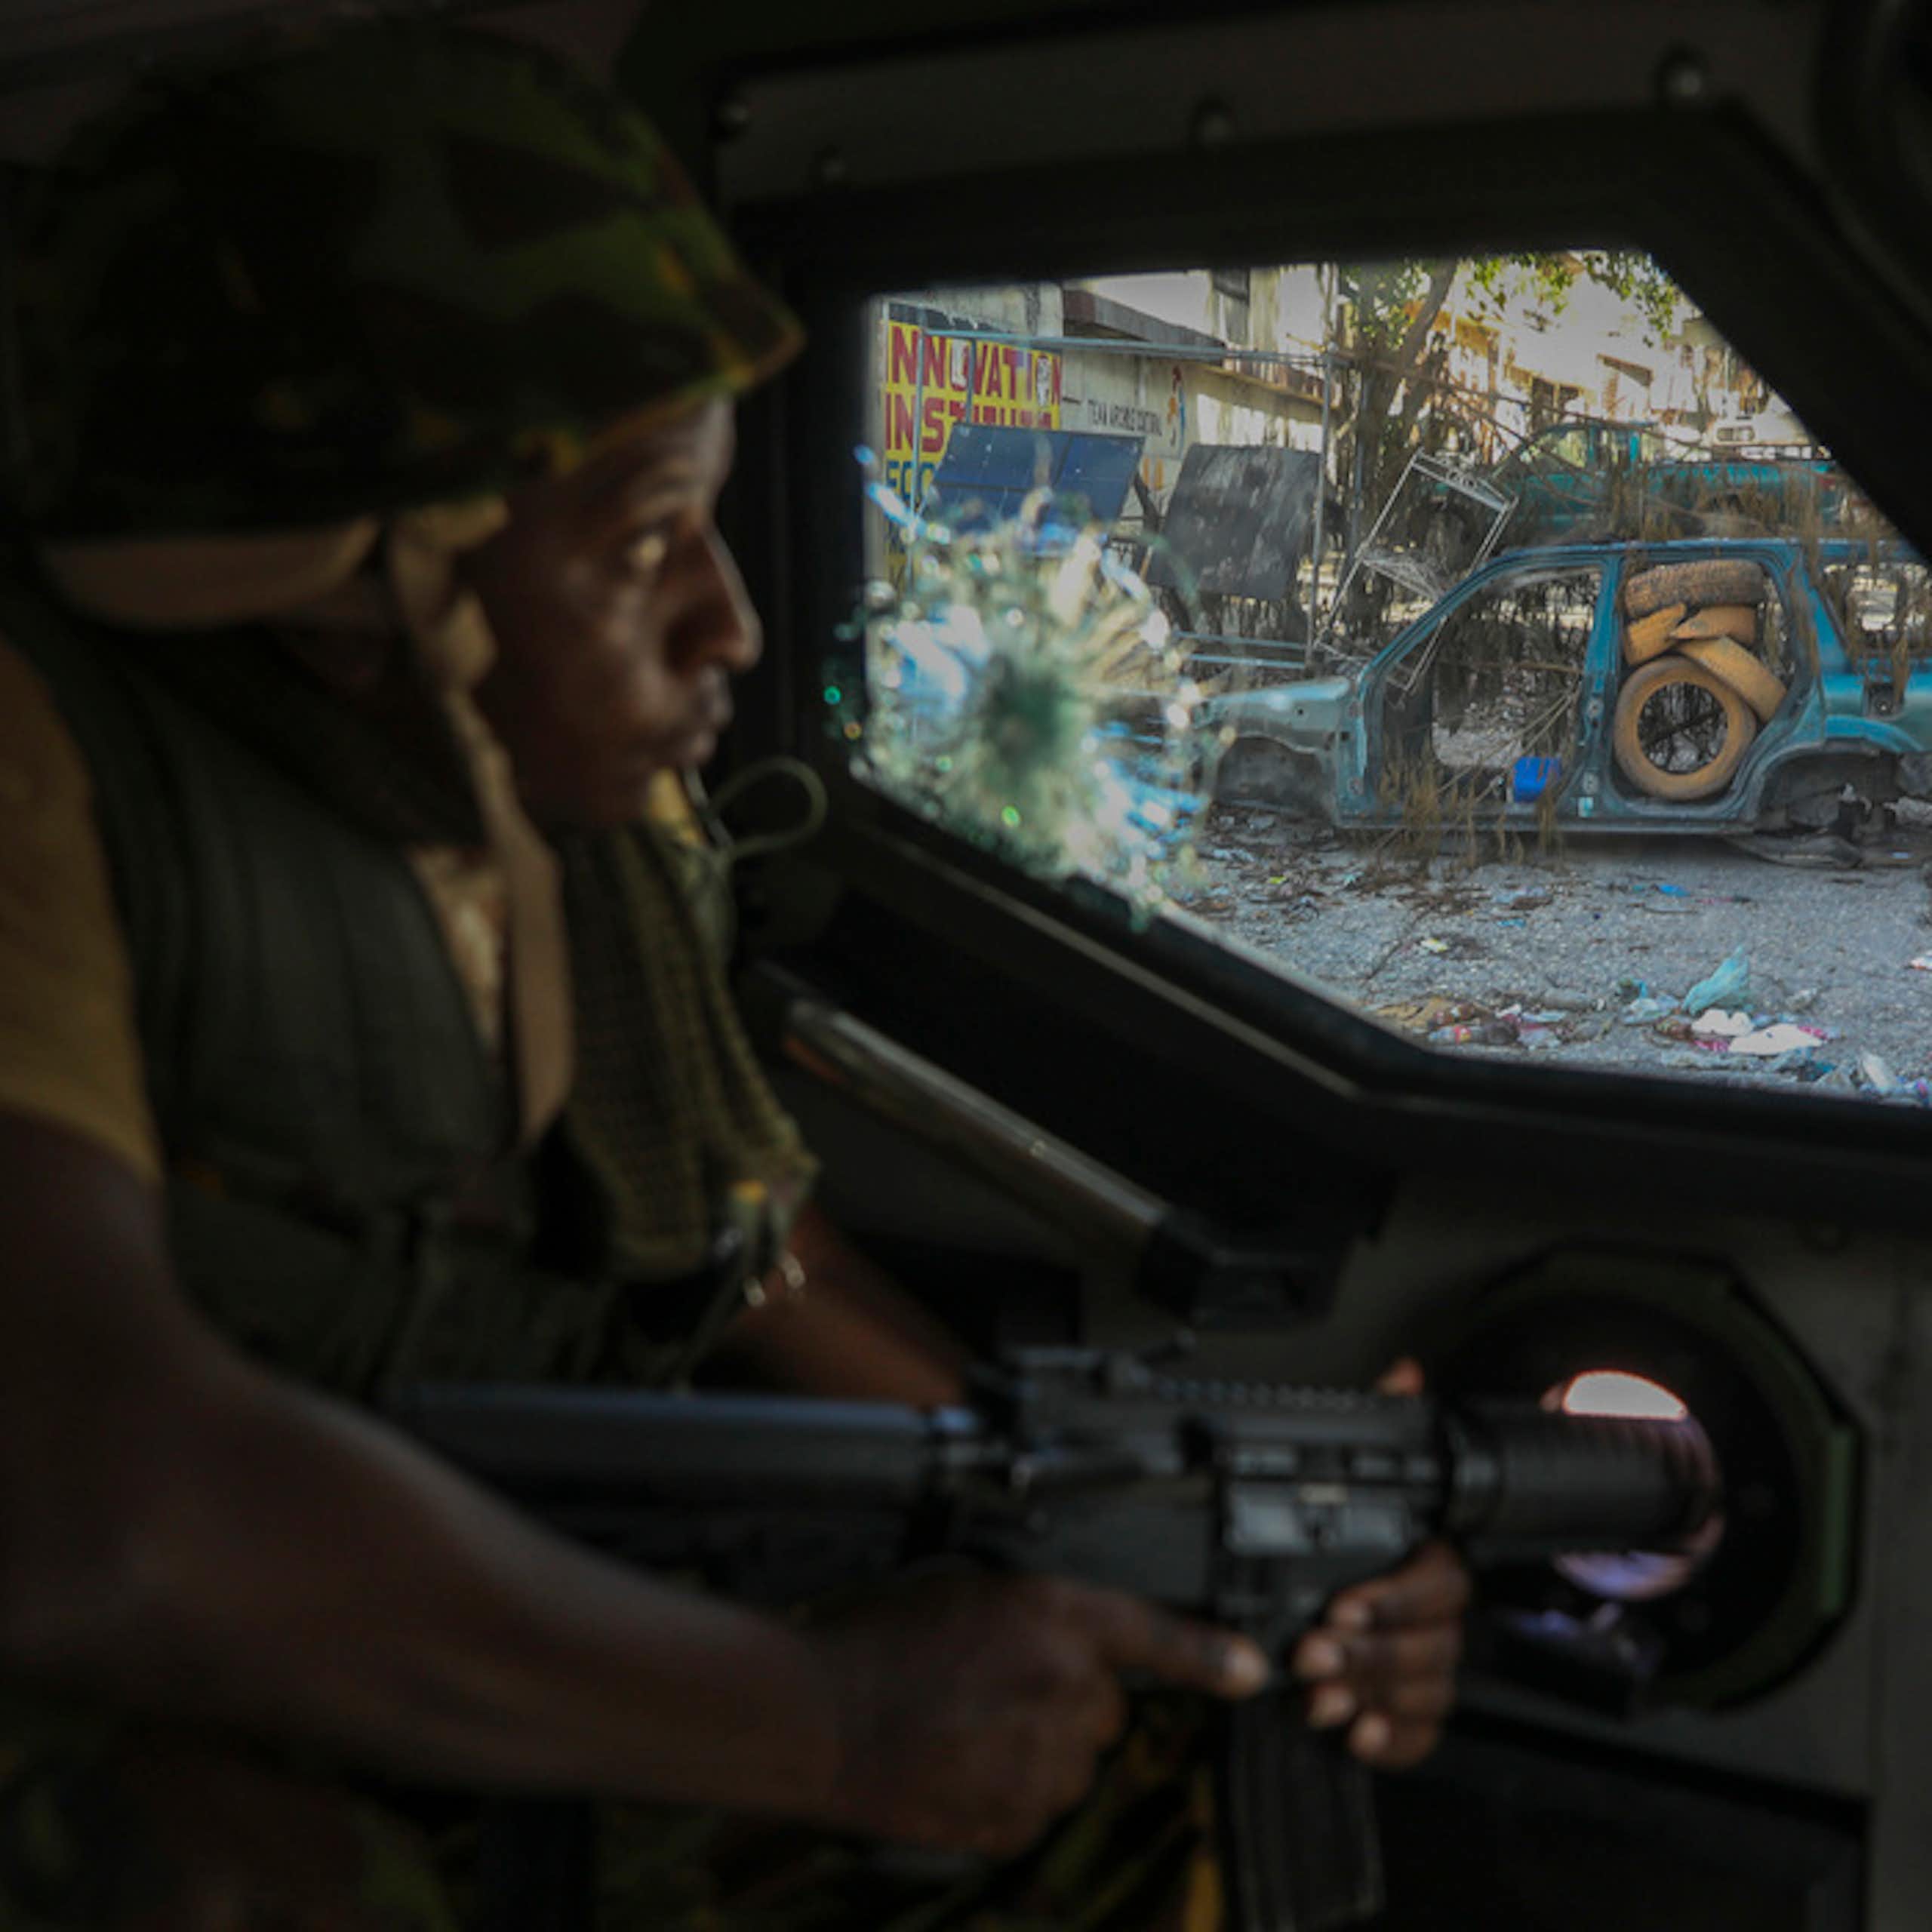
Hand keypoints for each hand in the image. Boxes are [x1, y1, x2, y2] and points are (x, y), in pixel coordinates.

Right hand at [806, 1570, 1268, 1855]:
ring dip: (1037, 1750)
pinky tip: (958, 1765)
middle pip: (1106, 1708)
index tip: (1253, 1672)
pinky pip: (1037, 1807)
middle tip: (999, 1690)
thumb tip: (1075, 1647)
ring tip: (967, 1728)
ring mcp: (1043, 1760)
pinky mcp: (1016, 1818)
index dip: (1208, 1655)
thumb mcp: (971, 1593)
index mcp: (1052, 1616)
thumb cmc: (881, 1640)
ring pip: (1072, 1762)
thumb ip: (1040, 1617)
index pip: (1155, 1635)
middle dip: (1067, 1701)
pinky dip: (1008, 1792)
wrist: (819, 1714)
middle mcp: (1063, 1686)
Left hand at [1290, 1359, 1471, 1768]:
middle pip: (1434, 1642)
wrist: (1291, 1609)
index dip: (1397, 1597)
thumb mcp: (1338, 1475)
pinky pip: (1422, 1735)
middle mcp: (1435, 1616)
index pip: (1442, 1580)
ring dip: (1371, 1695)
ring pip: (1427, 1689)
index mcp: (1425, 1559)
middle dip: (1371, 1652)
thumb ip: (1374, 1427)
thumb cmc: (1330, 1538)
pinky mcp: (1409, 1713)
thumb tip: (1403, 1371)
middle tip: (1312, 1652)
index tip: (1343, 1606)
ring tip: (1318, 1697)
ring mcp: (1427, 1667)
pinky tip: (1355, 1735)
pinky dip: (1392, 1741)